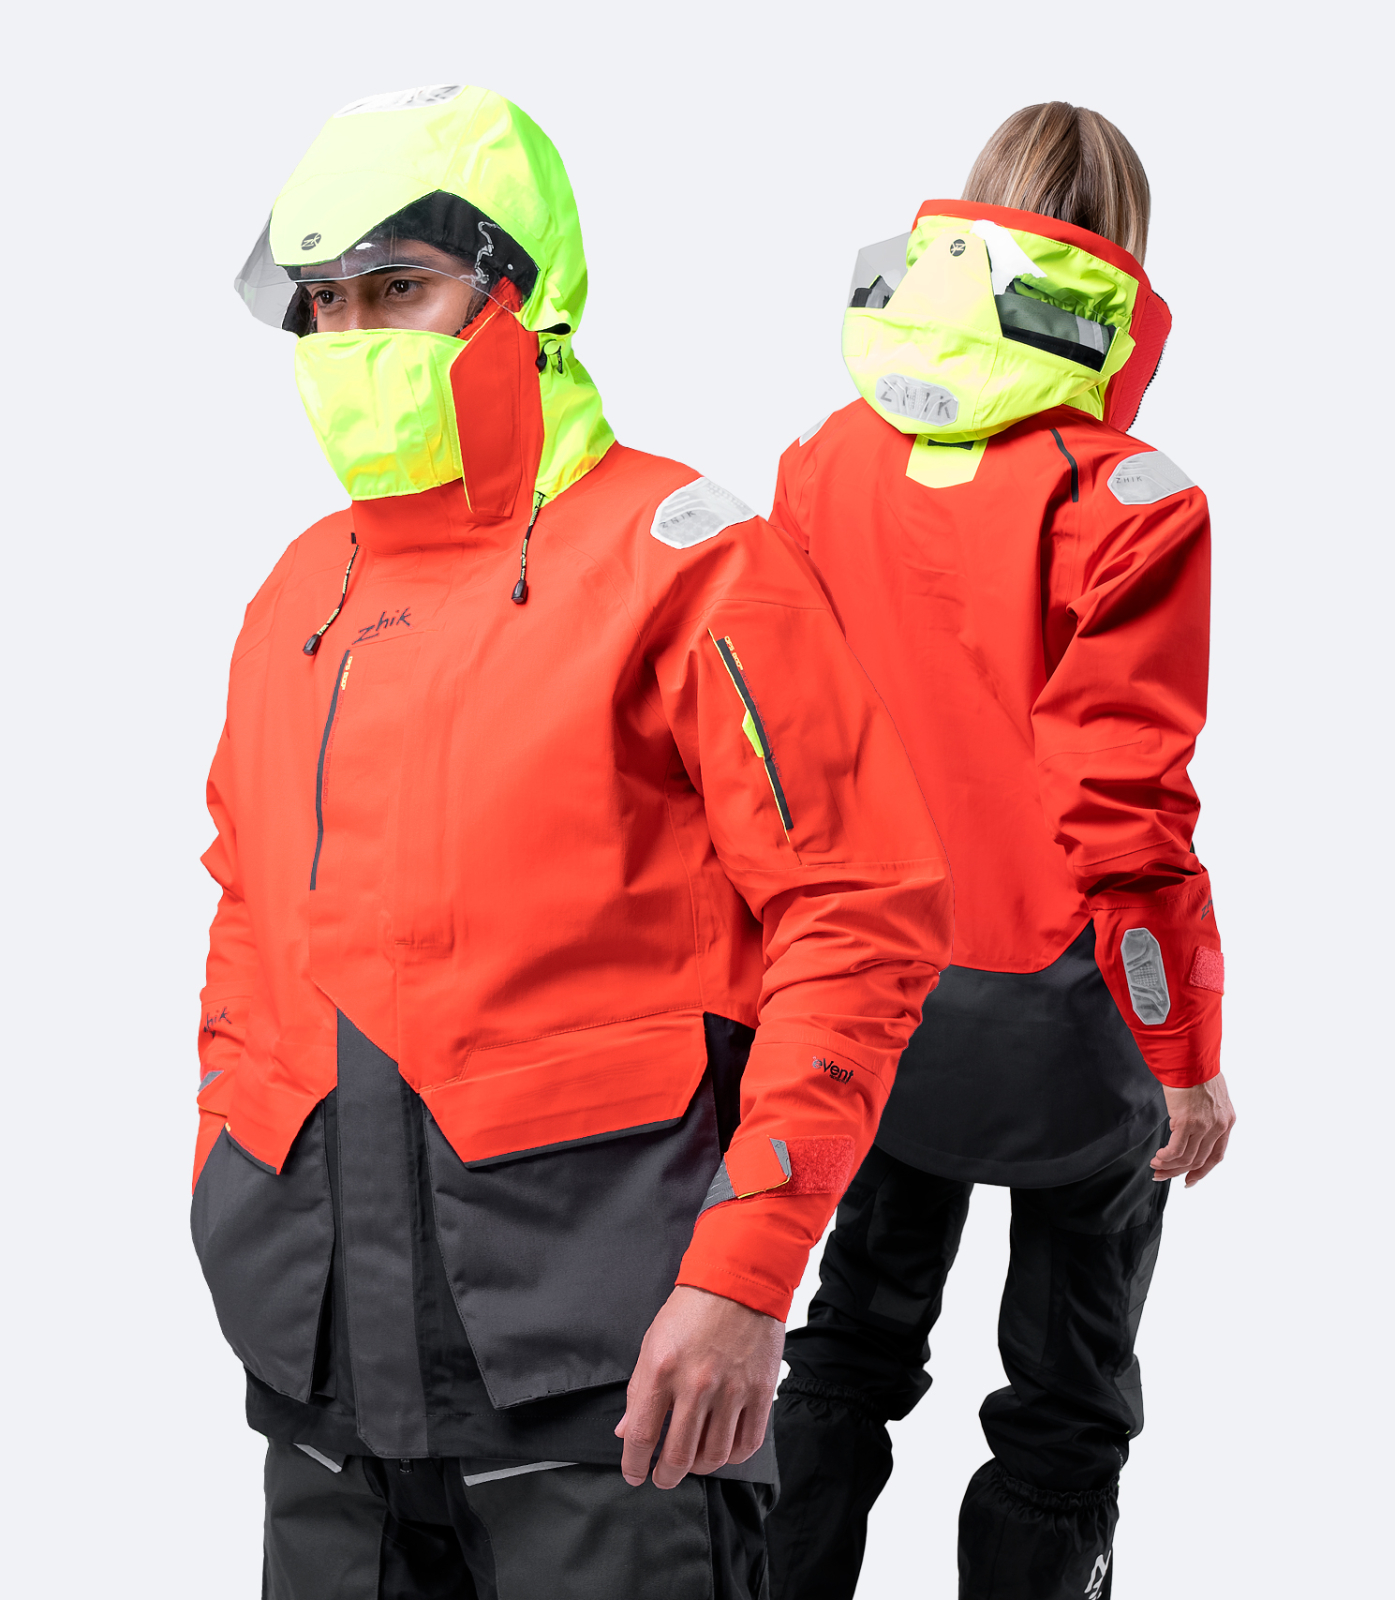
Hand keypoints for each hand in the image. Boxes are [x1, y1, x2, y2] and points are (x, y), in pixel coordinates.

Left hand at [615, 1285, 784, 1488]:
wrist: (738, 1282)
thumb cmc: (692, 1310)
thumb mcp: (653, 1343)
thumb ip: (638, 1390)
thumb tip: (626, 1430)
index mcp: (662, 1370)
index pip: (642, 1435)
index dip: (633, 1464)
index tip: (633, 1473)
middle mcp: (696, 1384)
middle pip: (678, 1455)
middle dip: (666, 1476)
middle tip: (662, 1477)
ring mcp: (731, 1390)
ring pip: (713, 1456)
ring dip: (698, 1468)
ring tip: (692, 1461)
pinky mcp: (759, 1391)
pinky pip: (746, 1443)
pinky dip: (731, 1456)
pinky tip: (721, 1450)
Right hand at [1152, 1073, 1235, 1185]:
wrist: (1190, 1056)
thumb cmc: (1195, 1069)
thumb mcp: (1210, 1095)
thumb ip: (1206, 1113)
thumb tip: (1191, 1123)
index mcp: (1227, 1121)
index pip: (1216, 1155)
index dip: (1202, 1171)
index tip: (1189, 1179)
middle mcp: (1219, 1126)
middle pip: (1200, 1160)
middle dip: (1179, 1171)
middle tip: (1162, 1175)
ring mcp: (1204, 1126)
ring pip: (1187, 1158)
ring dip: (1169, 1166)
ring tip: (1156, 1166)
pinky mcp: (1187, 1121)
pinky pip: (1176, 1150)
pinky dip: (1165, 1157)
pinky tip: (1157, 1157)